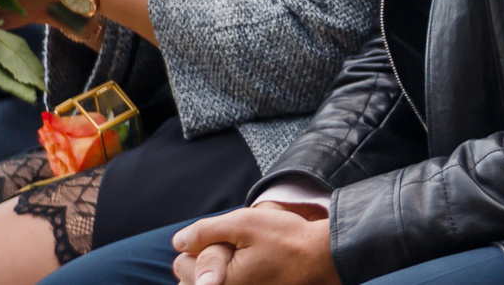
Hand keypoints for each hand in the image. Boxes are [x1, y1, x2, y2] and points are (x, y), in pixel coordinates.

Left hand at [171, 202, 336, 284]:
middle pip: (191, 280)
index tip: (229, 241)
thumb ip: (205, 231)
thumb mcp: (244, 224)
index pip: (182, 264)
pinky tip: (255, 270)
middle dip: (207, 263)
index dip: (201, 245)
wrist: (324, 260)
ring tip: (248, 261)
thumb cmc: (287, 241)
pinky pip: (234, 284)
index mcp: (219, 284)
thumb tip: (178, 241)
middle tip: (240, 251)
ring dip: (220, 274)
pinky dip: (237, 278)